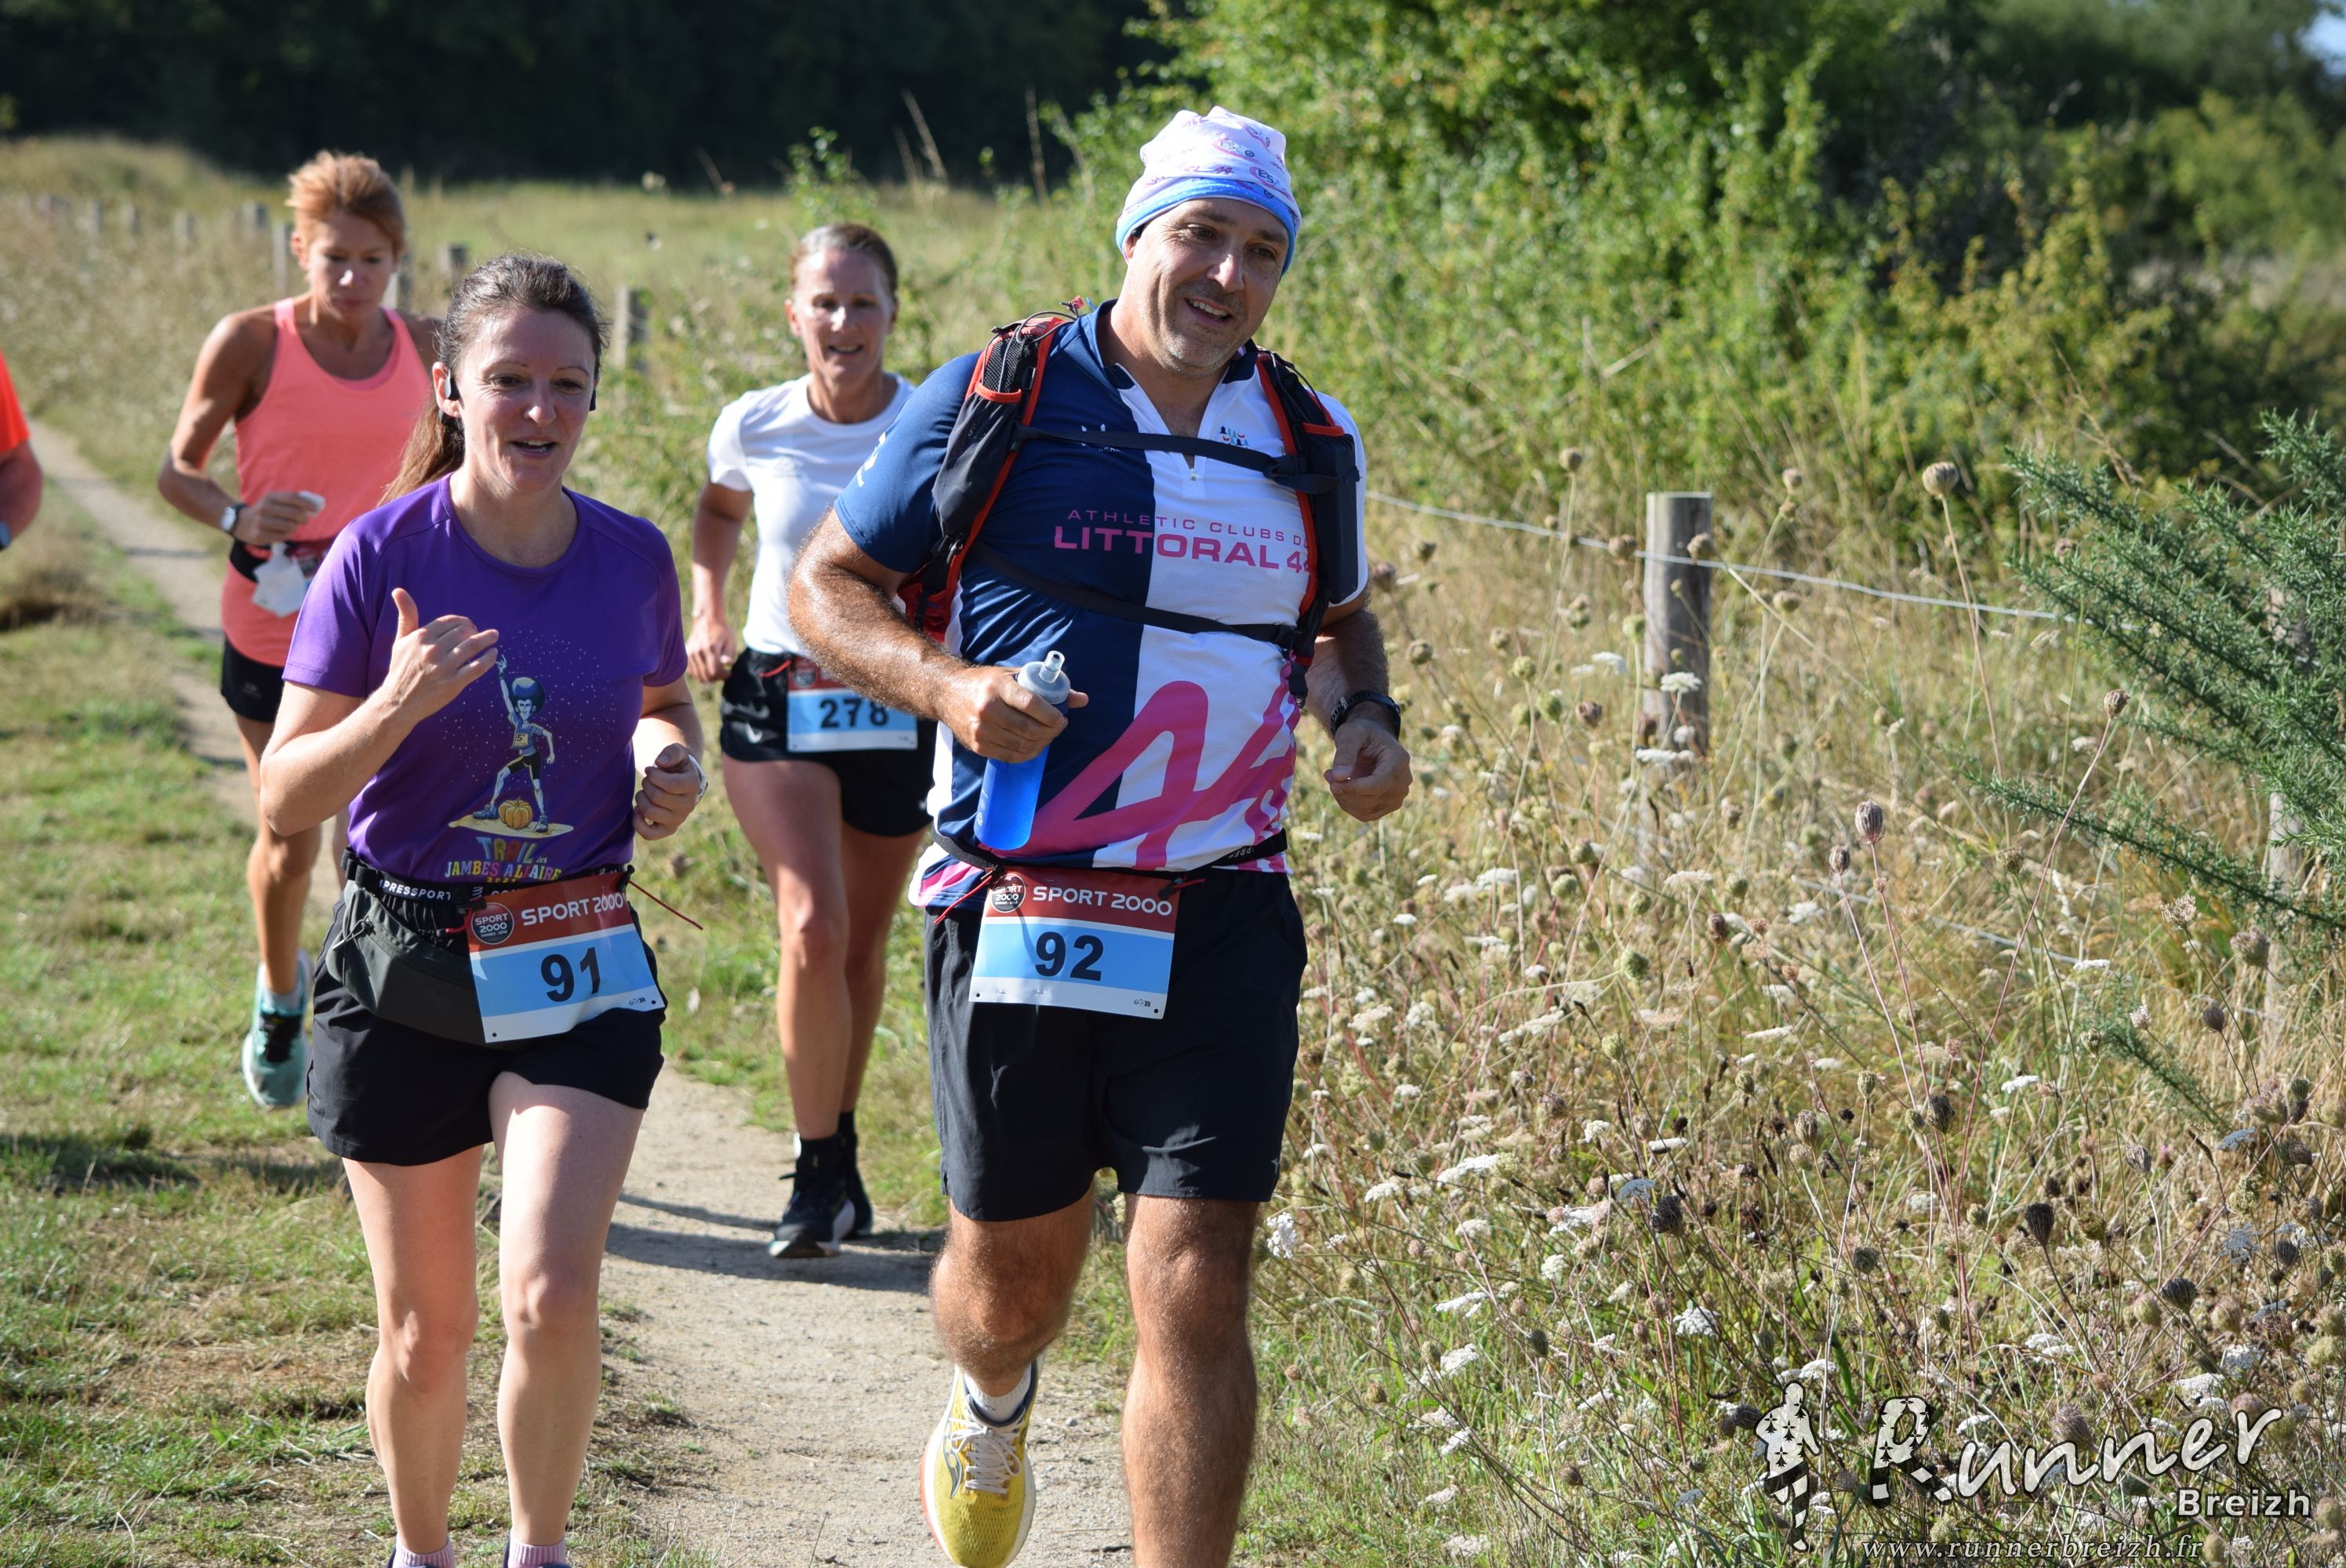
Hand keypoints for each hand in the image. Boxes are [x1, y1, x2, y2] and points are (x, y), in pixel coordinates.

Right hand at [232, 488, 323, 546]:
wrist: (241, 522)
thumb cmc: (266, 511)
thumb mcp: (274, 501)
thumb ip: (292, 502)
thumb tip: (317, 506)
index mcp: (270, 496)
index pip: (293, 498)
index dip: (307, 503)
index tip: (316, 509)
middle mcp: (264, 508)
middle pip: (294, 513)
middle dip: (303, 518)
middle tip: (304, 520)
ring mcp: (261, 522)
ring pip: (290, 526)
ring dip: (295, 527)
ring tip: (291, 526)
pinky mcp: (260, 535)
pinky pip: (283, 536)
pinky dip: (287, 535)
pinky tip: (282, 532)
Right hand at [376, 586, 498, 728]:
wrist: (398, 702)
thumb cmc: (401, 669)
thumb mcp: (400, 640)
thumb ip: (406, 616)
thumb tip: (398, 589)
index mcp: (421, 637)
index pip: (451, 621)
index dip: (463, 622)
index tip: (469, 626)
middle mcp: (432, 650)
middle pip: (464, 632)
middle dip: (475, 630)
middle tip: (481, 633)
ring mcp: (443, 667)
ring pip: (472, 646)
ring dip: (487, 639)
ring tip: (494, 636)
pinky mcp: (453, 684)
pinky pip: (477, 667)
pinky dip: (489, 658)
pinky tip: (493, 654)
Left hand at [633, 742, 703, 839]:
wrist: (679, 780)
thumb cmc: (676, 765)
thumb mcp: (677, 752)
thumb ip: (671, 752)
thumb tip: (660, 763)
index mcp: (693, 786)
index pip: (669, 784)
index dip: (653, 775)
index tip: (651, 770)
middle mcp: (688, 806)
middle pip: (656, 797)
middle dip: (646, 784)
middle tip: (648, 780)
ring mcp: (678, 820)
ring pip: (649, 812)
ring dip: (641, 798)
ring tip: (645, 792)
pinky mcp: (667, 830)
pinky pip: (648, 834)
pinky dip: (637, 821)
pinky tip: (639, 809)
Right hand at [685, 614, 736, 682]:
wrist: (707, 620)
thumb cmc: (722, 632)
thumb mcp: (730, 641)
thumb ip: (729, 654)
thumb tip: (728, 664)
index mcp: (710, 648)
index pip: (715, 671)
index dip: (723, 676)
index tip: (730, 673)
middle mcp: (698, 652)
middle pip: (706, 676)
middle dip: (717, 678)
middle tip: (724, 673)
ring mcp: (690, 653)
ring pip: (698, 675)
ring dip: (709, 677)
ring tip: (717, 671)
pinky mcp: (686, 654)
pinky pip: (692, 671)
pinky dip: (700, 674)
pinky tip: (708, 669)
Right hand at [942, 664, 1087, 761]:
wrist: (947, 693)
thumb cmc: (986, 683)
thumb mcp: (1013, 675)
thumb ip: (1047, 685)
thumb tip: (1082, 699)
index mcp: (998, 687)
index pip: (1032, 704)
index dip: (1052, 715)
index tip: (1061, 718)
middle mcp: (987, 709)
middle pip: (1029, 729)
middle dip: (1051, 732)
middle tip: (1058, 727)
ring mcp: (981, 730)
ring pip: (1022, 745)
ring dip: (1042, 744)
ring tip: (1047, 735)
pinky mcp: (978, 746)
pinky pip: (1011, 756)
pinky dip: (1028, 754)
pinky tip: (1034, 746)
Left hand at [1324, 716, 1411, 822]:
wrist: (1372, 742)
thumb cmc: (1362, 734)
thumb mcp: (1351, 734)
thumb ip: (1345, 753)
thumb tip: (1339, 777)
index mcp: (1399, 760)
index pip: (1379, 784)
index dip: (1355, 788)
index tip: (1333, 783)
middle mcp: (1403, 781)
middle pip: (1372, 799)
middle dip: (1345, 792)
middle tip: (1328, 774)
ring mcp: (1398, 796)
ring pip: (1367, 810)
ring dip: (1344, 799)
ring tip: (1333, 778)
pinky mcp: (1388, 806)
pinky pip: (1365, 814)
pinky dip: (1349, 805)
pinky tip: (1341, 789)